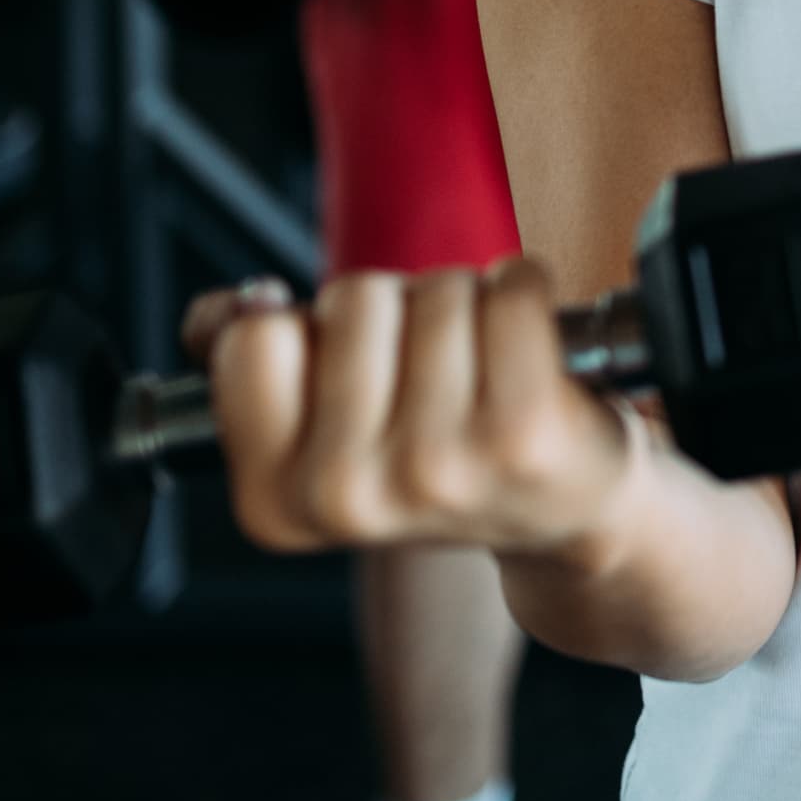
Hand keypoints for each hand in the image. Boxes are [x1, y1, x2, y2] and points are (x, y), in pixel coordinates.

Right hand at [181, 262, 638, 558]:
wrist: (564, 511)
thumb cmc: (437, 450)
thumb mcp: (323, 429)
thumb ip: (249, 361)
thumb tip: (236, 303)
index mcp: (275, 502)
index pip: (254, 340)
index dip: (310, 328)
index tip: (352, 369)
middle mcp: (347, 497)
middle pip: (352, 299)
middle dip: (396, 309)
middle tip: (432, 371)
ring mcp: (437, 469)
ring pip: (436, 290)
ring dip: (467, 301)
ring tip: (483, 367)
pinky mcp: (524, 432)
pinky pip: (513, 291)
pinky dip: (528, 291)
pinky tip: (534, 349)